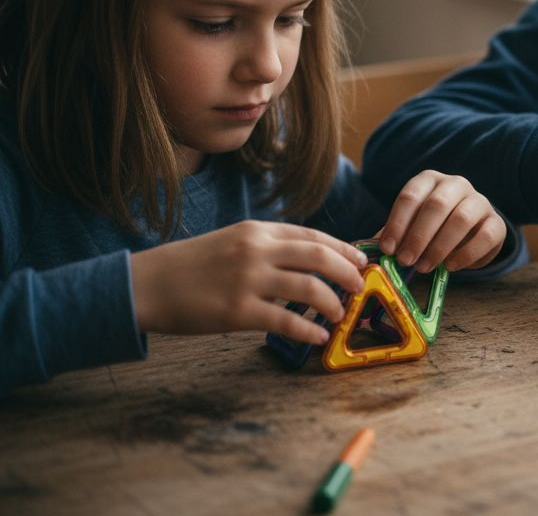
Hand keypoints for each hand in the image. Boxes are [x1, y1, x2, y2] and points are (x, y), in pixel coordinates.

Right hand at [130, 221, 368, 344]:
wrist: (146, 285)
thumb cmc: (189, 266)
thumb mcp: (231, 242)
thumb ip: (267, 247)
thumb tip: (307, 263)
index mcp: (256, 231)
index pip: (312, 236)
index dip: (343, 249)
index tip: (361, 261)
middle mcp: (256, 250)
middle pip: (319, 257)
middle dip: (347, 272)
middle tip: (360, 286)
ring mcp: (248, 280)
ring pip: (309, 288)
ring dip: (332, 303)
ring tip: (340, 314)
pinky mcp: (238, 312)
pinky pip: (286, 321)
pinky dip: (309, 330)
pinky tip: (318, 336)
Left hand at [376, 171, 505, 272]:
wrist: (470, 233)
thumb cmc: (433, 229)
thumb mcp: (411, 227)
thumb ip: (395, 236)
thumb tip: (372, 252)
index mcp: (430, 180)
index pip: (411, 195)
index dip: (397, 222)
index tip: (388, 248)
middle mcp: (456, 184)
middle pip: (437, 204)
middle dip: (418, 235)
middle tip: (406, 260)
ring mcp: (480, 201)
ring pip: (462, 218)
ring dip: (440, 246)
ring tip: (425, 267)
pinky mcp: (497, 223)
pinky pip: (485, 236)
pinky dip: (466, 254)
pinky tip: (450, 266)